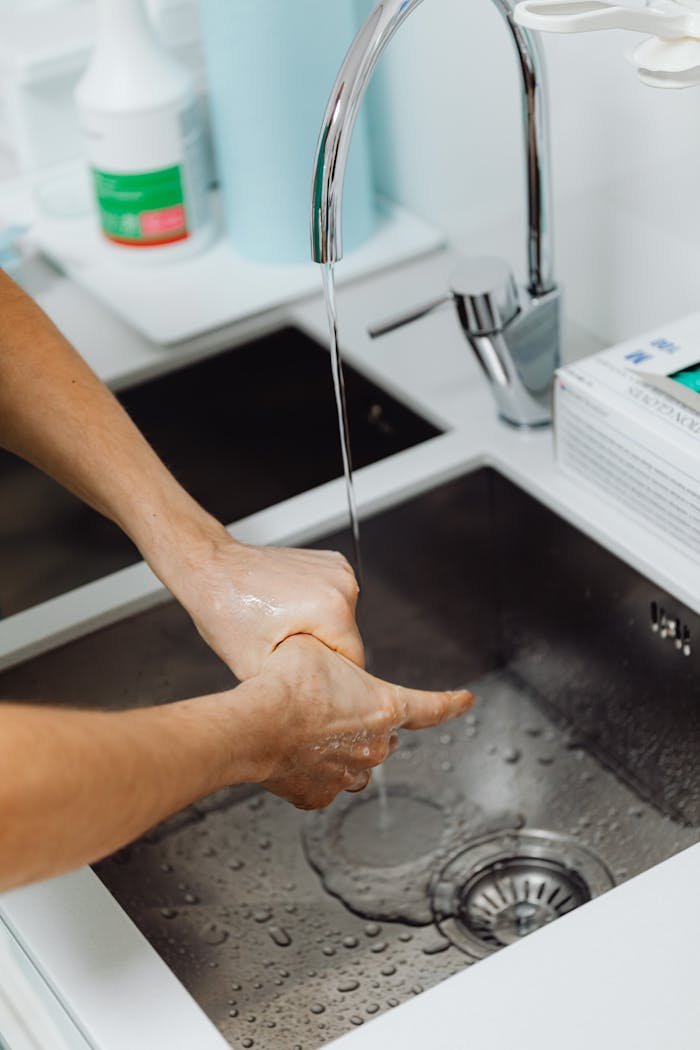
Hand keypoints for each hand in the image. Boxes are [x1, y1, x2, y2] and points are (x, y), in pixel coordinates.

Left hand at [164, 526, 363, 679]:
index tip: (305, 681)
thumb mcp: (255, 668)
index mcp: (332, 609)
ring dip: (319, 631)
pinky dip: (316, 610)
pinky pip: (335, 601)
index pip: (354, 664)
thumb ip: (293, 689)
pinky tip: (287, 610)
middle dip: (322, 654)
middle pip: (348, 641)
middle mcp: (342, 584)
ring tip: (282, 628)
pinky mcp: (330, 562)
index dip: (329, 681)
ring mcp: (338, 569)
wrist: (210, 568)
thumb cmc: (225, 610)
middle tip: (285, 653)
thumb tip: (312, 708)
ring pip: (342, 622)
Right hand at [248, 635, 473, 809]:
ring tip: (310, 734)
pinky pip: (323, 785)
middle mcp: (374, 747)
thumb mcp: (317, 647)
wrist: (253, 726)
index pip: (430, 707)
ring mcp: (347, 776)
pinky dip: (312, 772)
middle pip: (383, 737)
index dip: (450, 703)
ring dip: (342, 752)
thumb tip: (328, 655)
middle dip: (365, 725)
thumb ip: (335, 656)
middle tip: (331, 709)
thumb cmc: (285, 684)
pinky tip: (291, 755)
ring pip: (356, 765)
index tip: (465, 701)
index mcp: (384, 707)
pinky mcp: (318, 796)